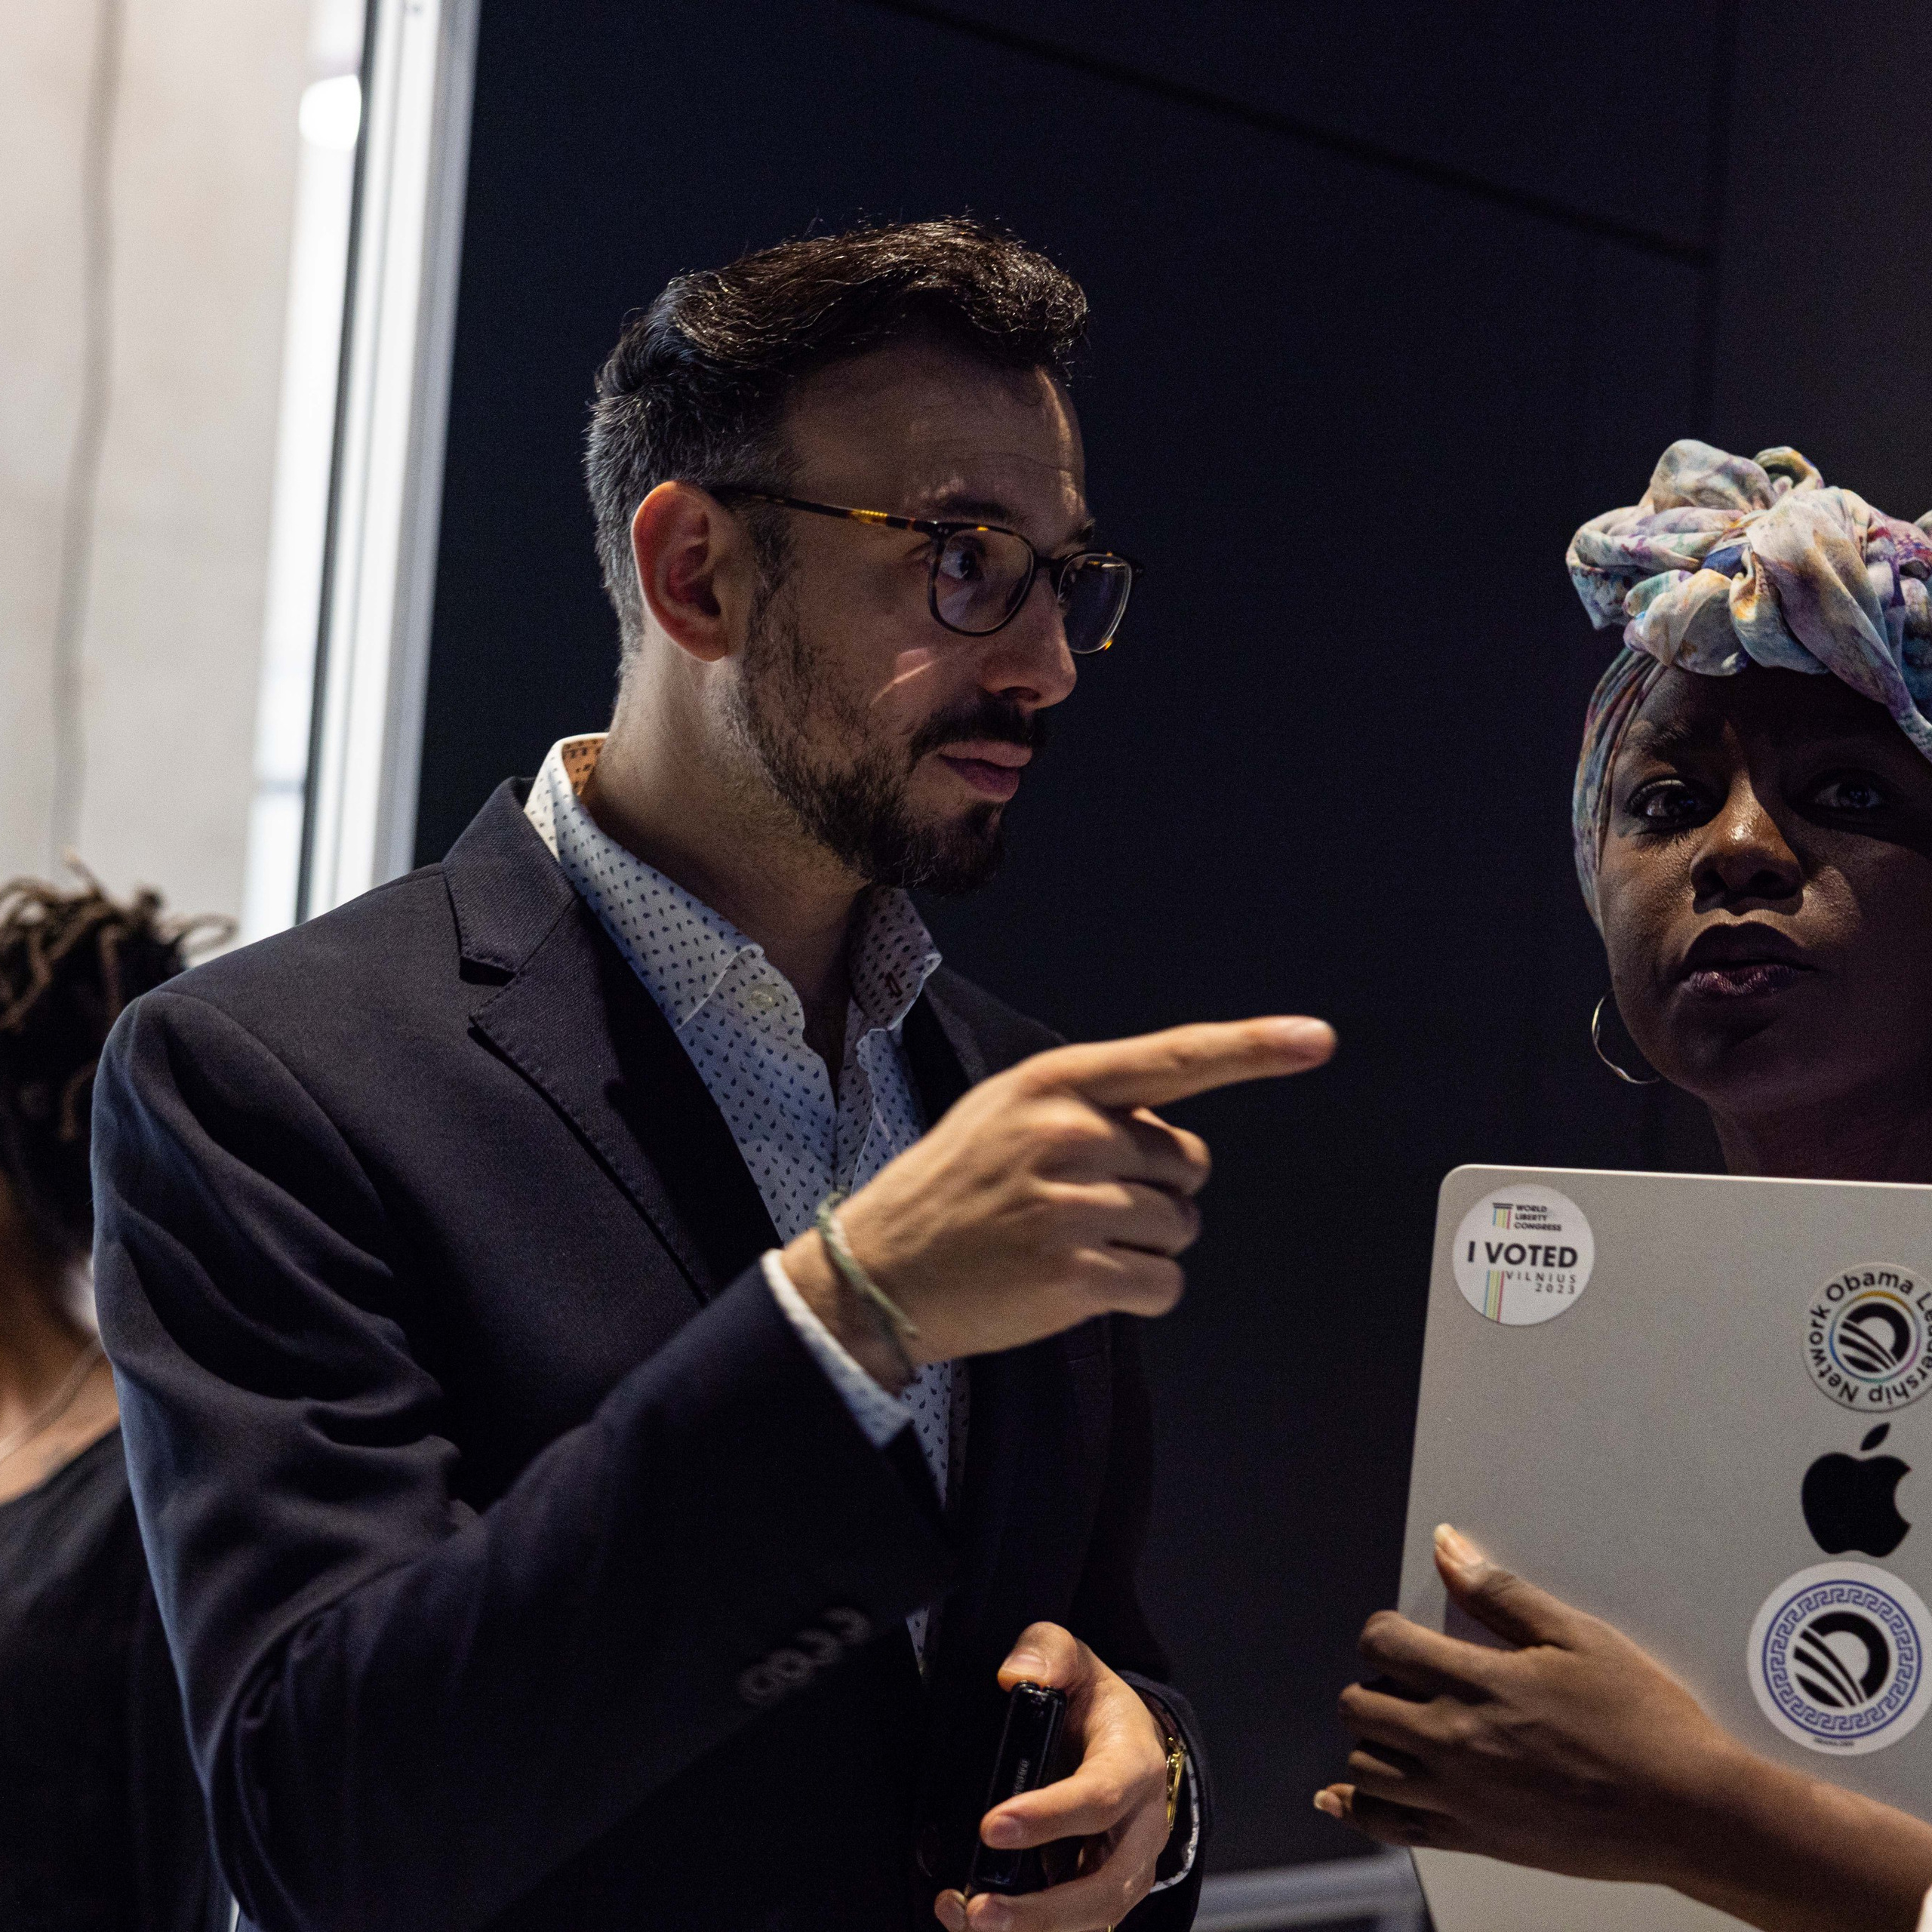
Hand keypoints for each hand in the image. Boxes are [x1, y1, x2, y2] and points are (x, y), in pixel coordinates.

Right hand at [783, 1017, 1334, 1382]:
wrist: (877, 1272)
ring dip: (1145, 1245)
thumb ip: (1087, 1105)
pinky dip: (1142, 1293)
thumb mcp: (1004, 1112)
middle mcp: (1066, 1134)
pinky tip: (1084, 1286)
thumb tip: (1170, 1128)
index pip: (1172, 1058)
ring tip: (1071, 1244)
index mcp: (1053, 1083)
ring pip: (1180, 1227)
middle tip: (1086, 1204)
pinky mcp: (1073, 1275)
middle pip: (1187, 1162)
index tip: (1316, 1039)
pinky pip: (1164, 1285)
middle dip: (1158, 1189)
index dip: (1252, 1047)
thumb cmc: (950, 1189)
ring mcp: (1070, 1206)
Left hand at [934, 1623, 1173, 1931]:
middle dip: (1042, 1910)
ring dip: (1031, 1931)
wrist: (1127, 1739)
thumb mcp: (1076, 1660)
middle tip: (979, 1910)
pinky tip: (970, 1922)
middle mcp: (1140, 1831)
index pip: (1099, 1798)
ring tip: (968, 1921)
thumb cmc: (1096, 1705)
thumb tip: (1014, 1674)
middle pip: (1103, 1887)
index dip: (1049, 1817)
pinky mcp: (1102, 1896)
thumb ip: (1046, 1652)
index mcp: (1136, 1766)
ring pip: (1091, 1921)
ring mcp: (1125, 1872)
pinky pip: (1071, 1927)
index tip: (991, 1825)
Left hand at [1317, 1524, 1737, 1887]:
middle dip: (1371, 1684)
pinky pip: (1391, 1829)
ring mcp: (1462, 1798)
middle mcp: (1457, 1743)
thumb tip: (1445, 1546)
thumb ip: (1498, 1592)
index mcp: (1479, 1685)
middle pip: (1358, 1707)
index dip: (1384, 1631)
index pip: (1382, 1645)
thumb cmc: (1643, 1721)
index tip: (1406, 1634)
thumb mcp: (1576, 1635)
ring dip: (1371, 1740)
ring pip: (1365, 1768)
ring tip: (1401, 1726)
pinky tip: (1341, 1795)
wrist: (1688, 1812)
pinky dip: (1357, 1809)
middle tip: (1405, 1681)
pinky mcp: (1476, 1840)